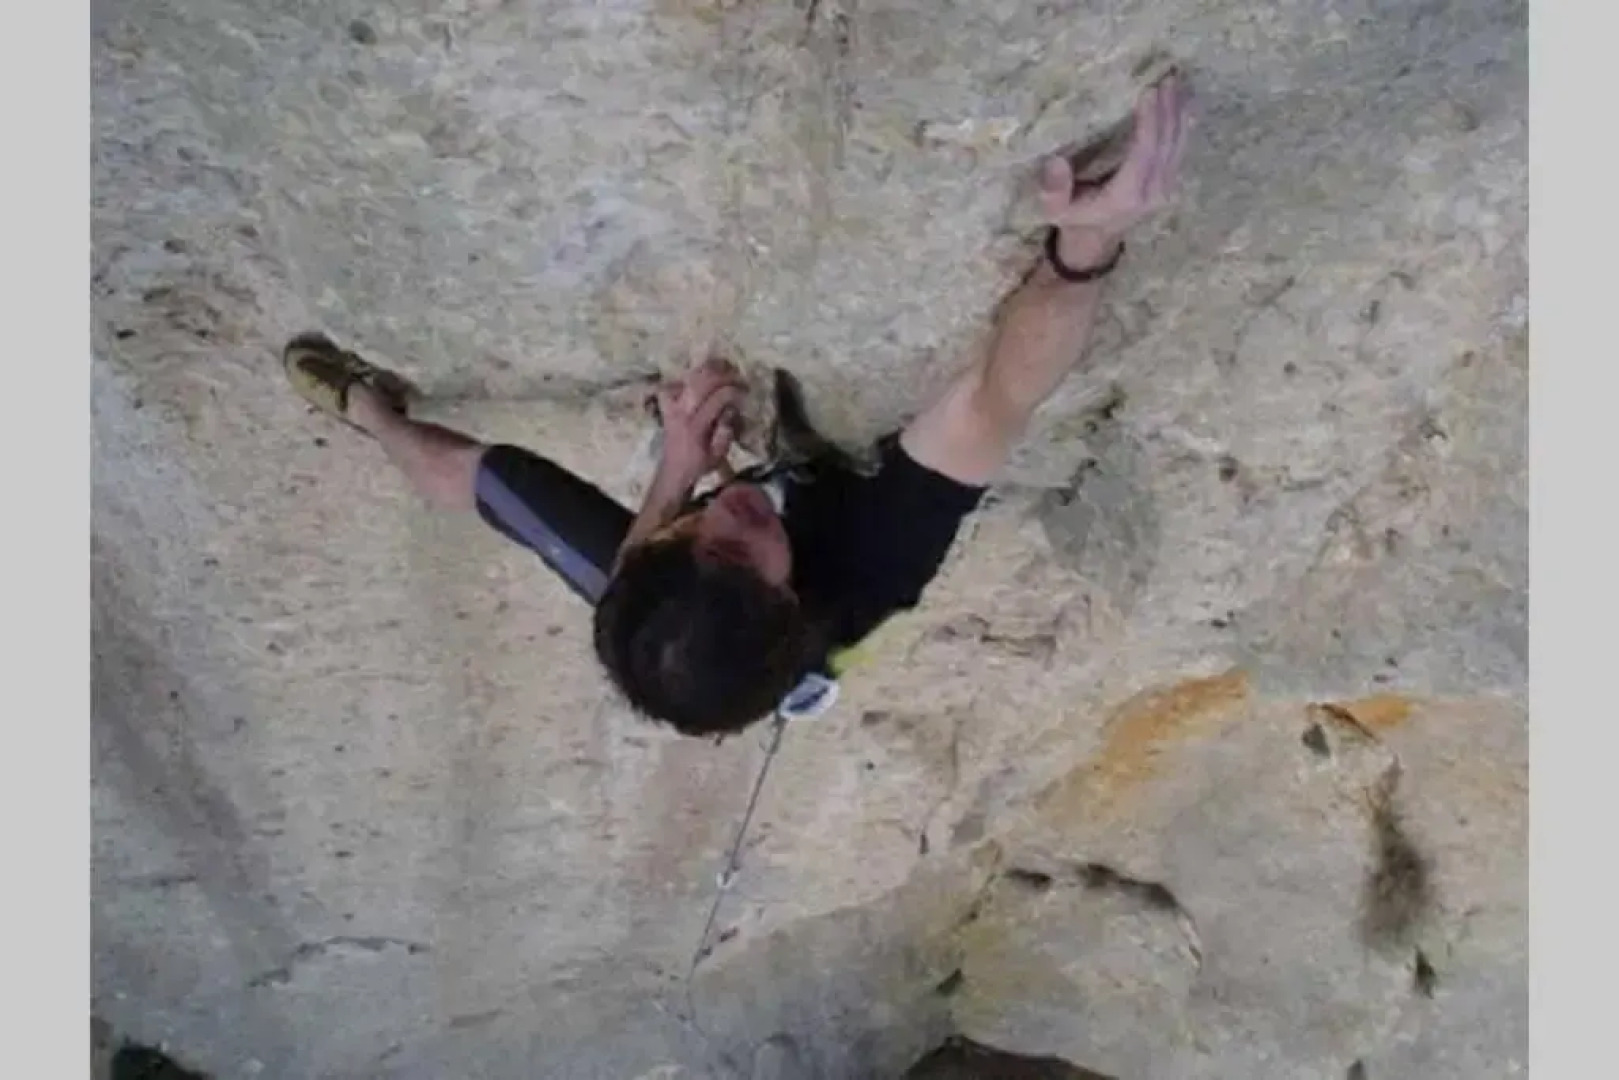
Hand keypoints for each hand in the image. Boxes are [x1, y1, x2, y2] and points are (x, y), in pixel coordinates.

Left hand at [653, 356, 743, 489]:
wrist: (673, 471)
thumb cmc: (699, 464)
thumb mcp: (718, 454)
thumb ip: (726, 431)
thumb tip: (731, 409)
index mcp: (695, 426)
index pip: (717, 398)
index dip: (733, 391)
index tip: (745, 391)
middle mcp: (681, 412)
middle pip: (702, 382)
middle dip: (723, 375)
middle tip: (737, 376)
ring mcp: (671, 406)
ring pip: (688, 379)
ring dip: (707, 370)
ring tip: (723, 366)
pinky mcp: (666, 405)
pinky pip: (674, 384)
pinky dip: (687, 378)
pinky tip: (699, 379)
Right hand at [1039, 73, 1190, 266]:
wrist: (1095, 239)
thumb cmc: (1073, 217)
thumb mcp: (1055, 209)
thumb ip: (1053, 190)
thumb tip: (1055, 162)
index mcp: (1126, 195)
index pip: (1144, 153)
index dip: (1149, 122)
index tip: (1149, 91)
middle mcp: (1152, 191)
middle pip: (1167, 143)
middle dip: (1169, 108)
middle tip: (1168, 75)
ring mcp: (1165, 187)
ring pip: (1179, 143)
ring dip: (1180, 110)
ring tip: (1178, 79)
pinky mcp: (1169, 181)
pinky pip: (1181, 148)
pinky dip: (1183, 122)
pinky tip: (1184, 99)